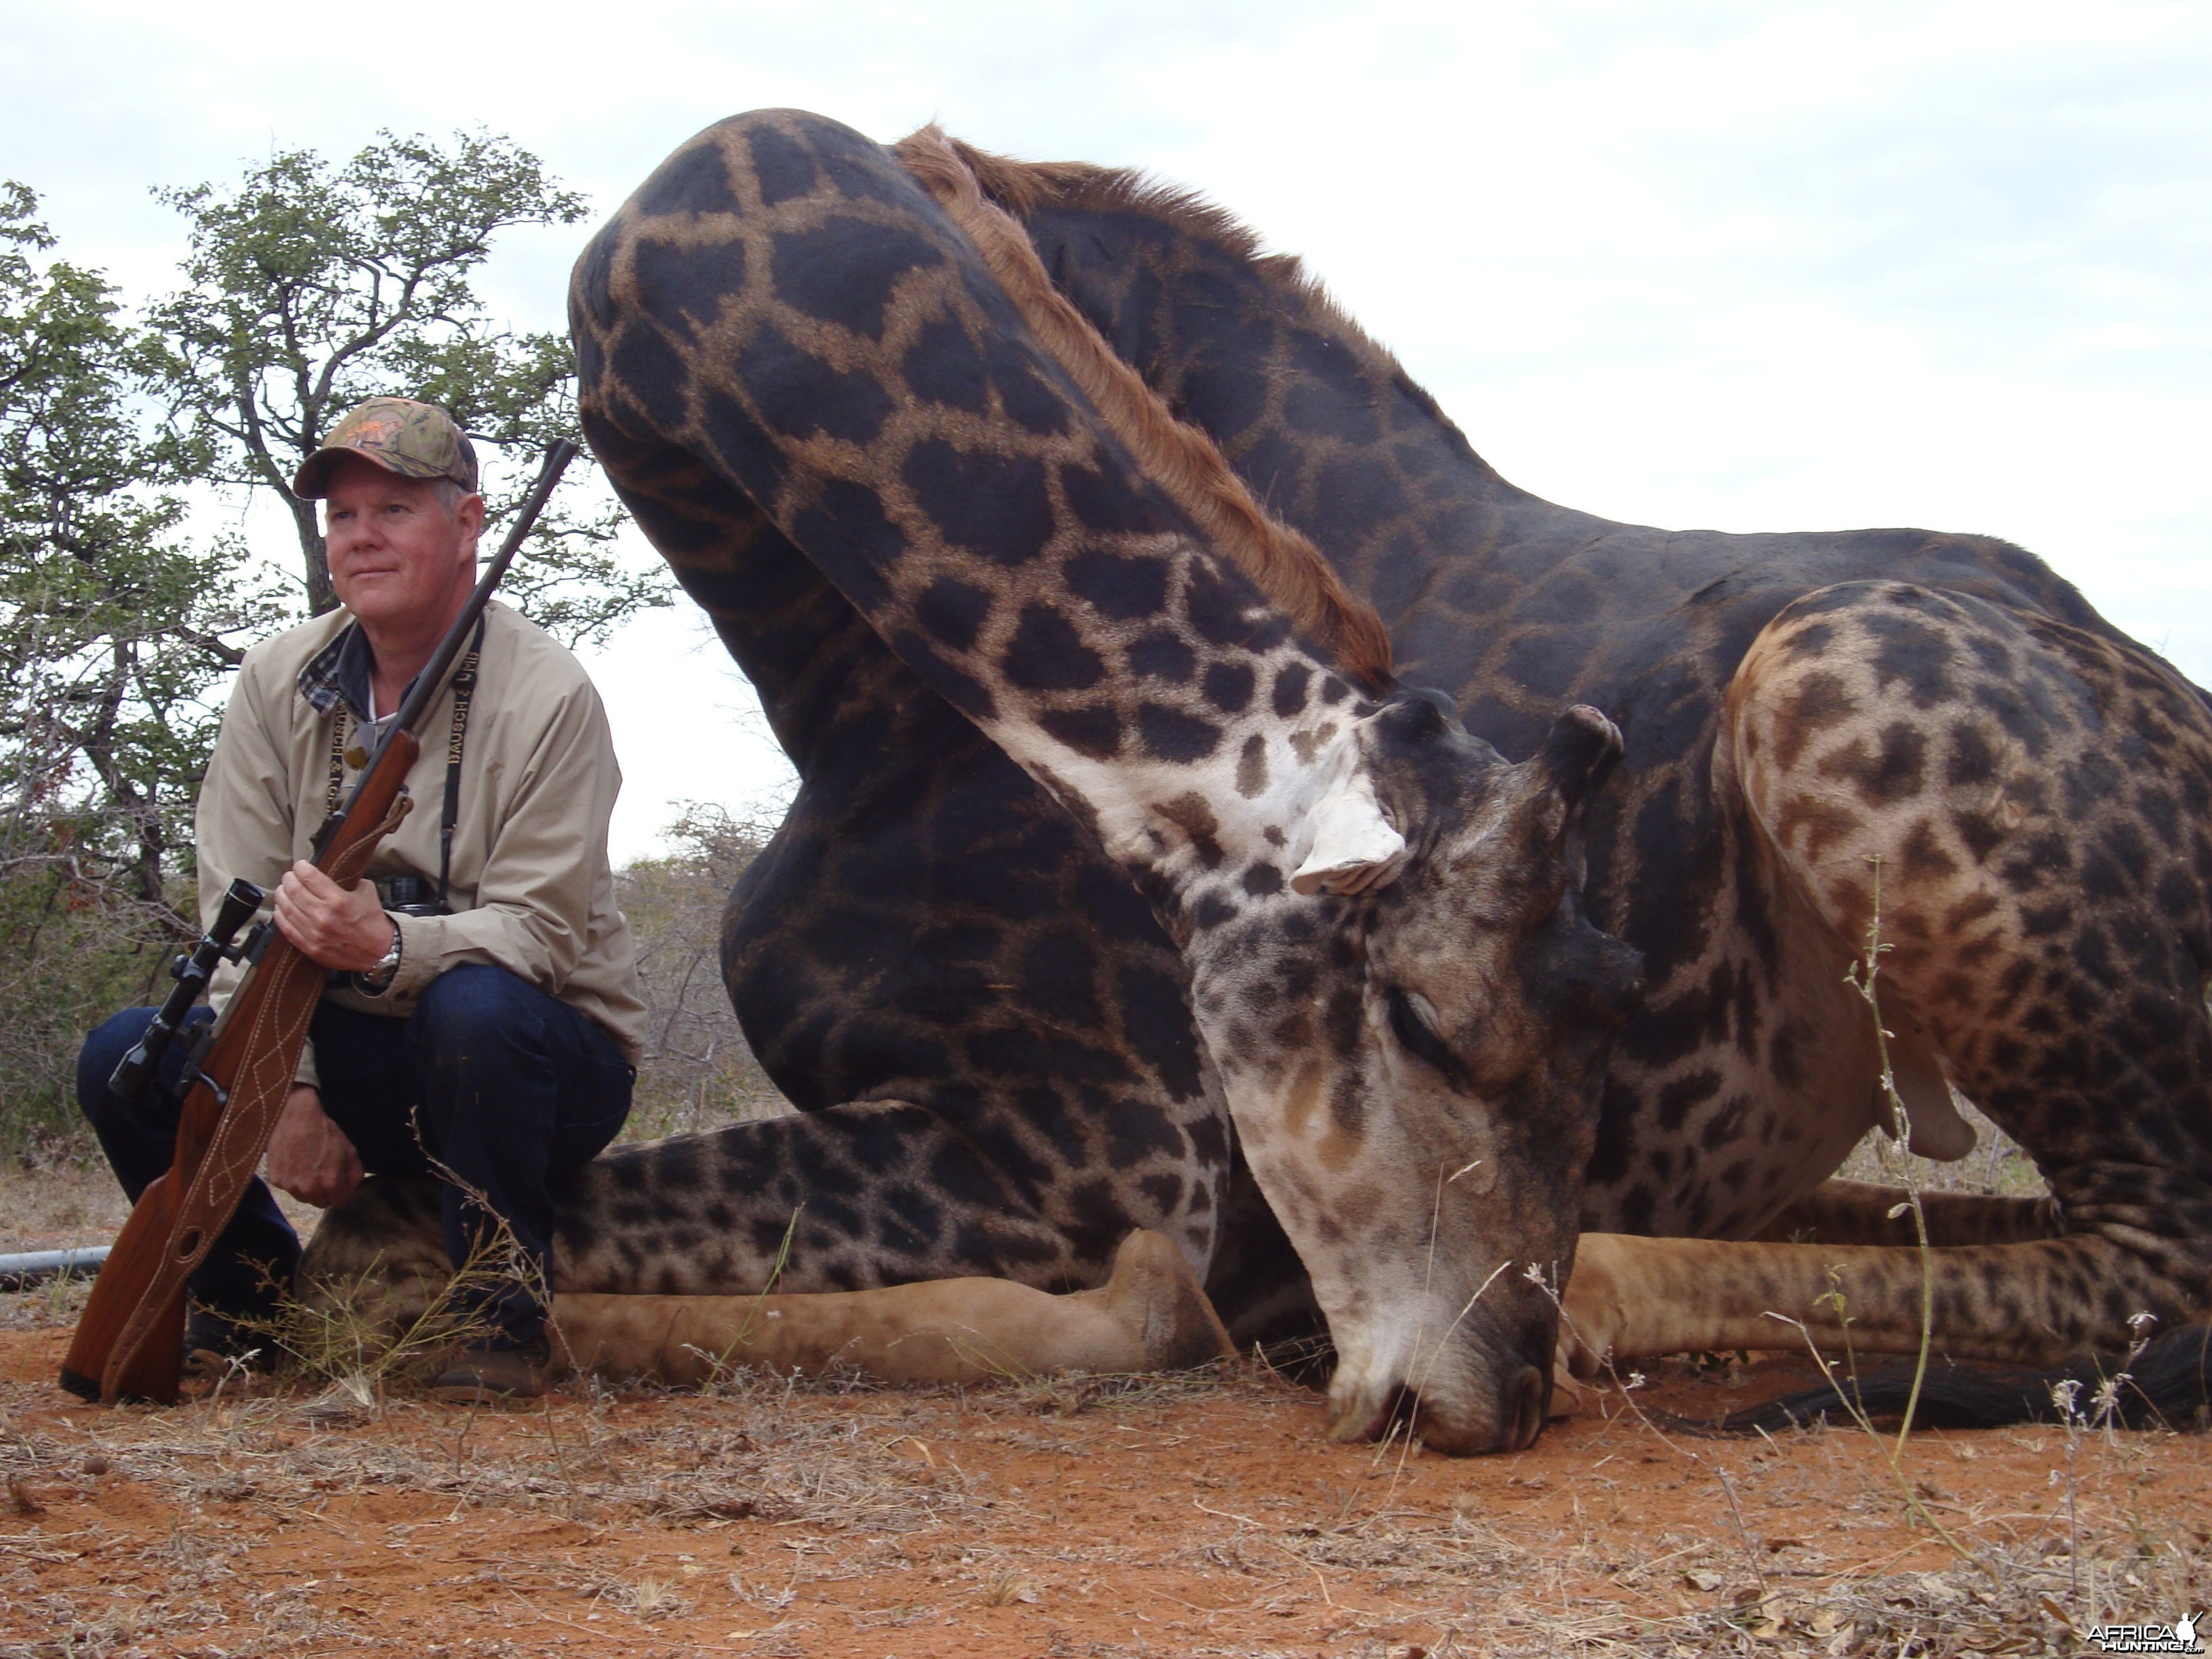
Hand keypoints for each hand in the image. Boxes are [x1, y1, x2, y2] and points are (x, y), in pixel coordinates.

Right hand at [265, 1086, 362, 1208]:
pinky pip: (290, 1188)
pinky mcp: (276, 1180)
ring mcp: (290, 1186)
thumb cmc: (325, 1133)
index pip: (340, 1203)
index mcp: (330, 1184)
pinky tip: (297, 1163)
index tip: (341, 1182)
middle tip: (325, 1172)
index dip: (343, 1192)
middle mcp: (308, 1189)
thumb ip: (355, 1176)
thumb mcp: (350, 1151)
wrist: (295, 1117)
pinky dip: (294, 1180)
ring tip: (310, 1166)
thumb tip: (351, 1190)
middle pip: (321, 1203)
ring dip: (309, 1188)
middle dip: (327, 1192)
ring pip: (304, 1197)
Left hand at [273, 859, 393, 971]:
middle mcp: (323, 916)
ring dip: (282, 895)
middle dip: (288, 879)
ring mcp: (314, 933)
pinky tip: (281, 908)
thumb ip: (348, 880)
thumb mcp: (366, 892)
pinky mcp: (309, 947)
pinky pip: (286, 928)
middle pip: (293, 890)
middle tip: (289, 876)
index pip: (308, 876)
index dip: (300, 867)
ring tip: (283, 890)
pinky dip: (280, 915)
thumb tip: (331, 872)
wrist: (379, 952)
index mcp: (338, 900)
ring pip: (286, 908)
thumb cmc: (373, 921)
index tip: (300, 865)